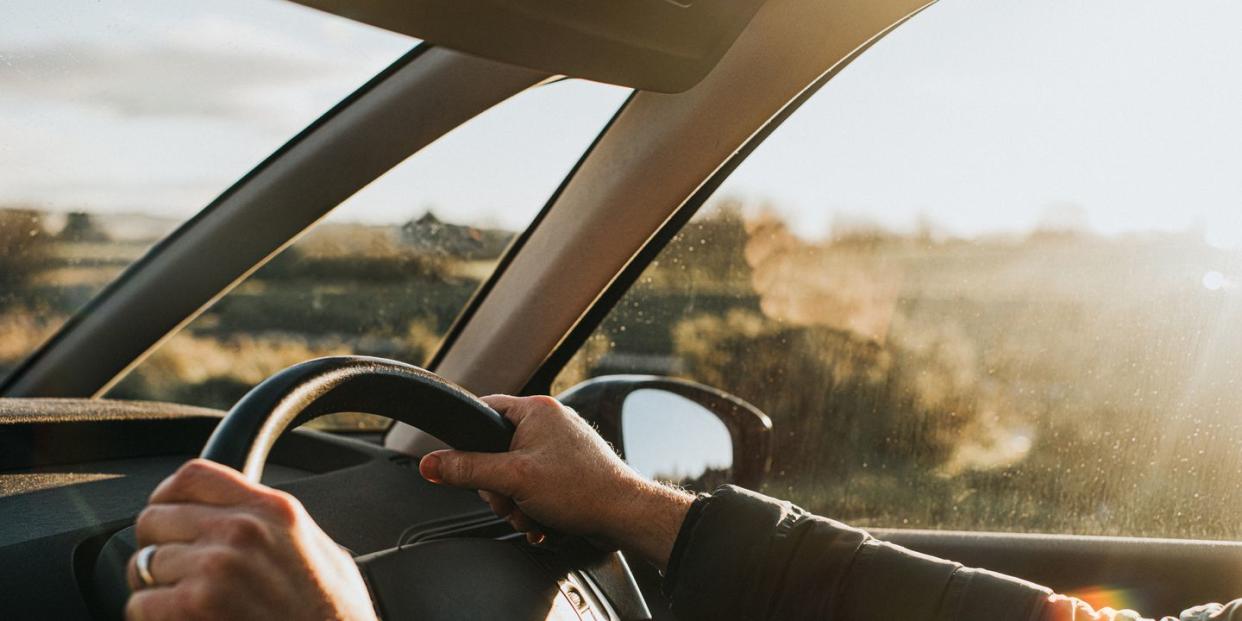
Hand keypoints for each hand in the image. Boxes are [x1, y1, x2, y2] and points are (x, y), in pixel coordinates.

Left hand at [125, 459, 376, 620]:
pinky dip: (152, 617)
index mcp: (273, 510)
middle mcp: (242, 530)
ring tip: (189, 606)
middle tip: (177, 573)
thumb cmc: (334, 617)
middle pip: (155, 518)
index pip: (194, 476)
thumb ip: (277, 528)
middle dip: (158, 547)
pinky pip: (140, 604)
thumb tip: (245, 517)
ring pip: (142, 565)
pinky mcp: (193, 606)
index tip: (167, 514)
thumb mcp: (322, 552)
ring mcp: (215, 567)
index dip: (168, 496)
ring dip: (157, 589)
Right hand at [418, 395, 693, 568]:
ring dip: (516, 503)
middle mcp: (550, 422)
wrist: (625, 515)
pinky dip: (534, 507)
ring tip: (533, 514)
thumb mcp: (513, 479)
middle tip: (511, 500)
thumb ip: (467, 469)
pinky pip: (535, 485)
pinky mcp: (569, 469)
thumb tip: (430, 464)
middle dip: (499, 487)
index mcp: (536, 409)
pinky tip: (543, 521)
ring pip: (514, 474)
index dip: (469, 439)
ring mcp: (561, 446)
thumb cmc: (582, 489)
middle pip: (495, 451)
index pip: (484, 410)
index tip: (463, 463)